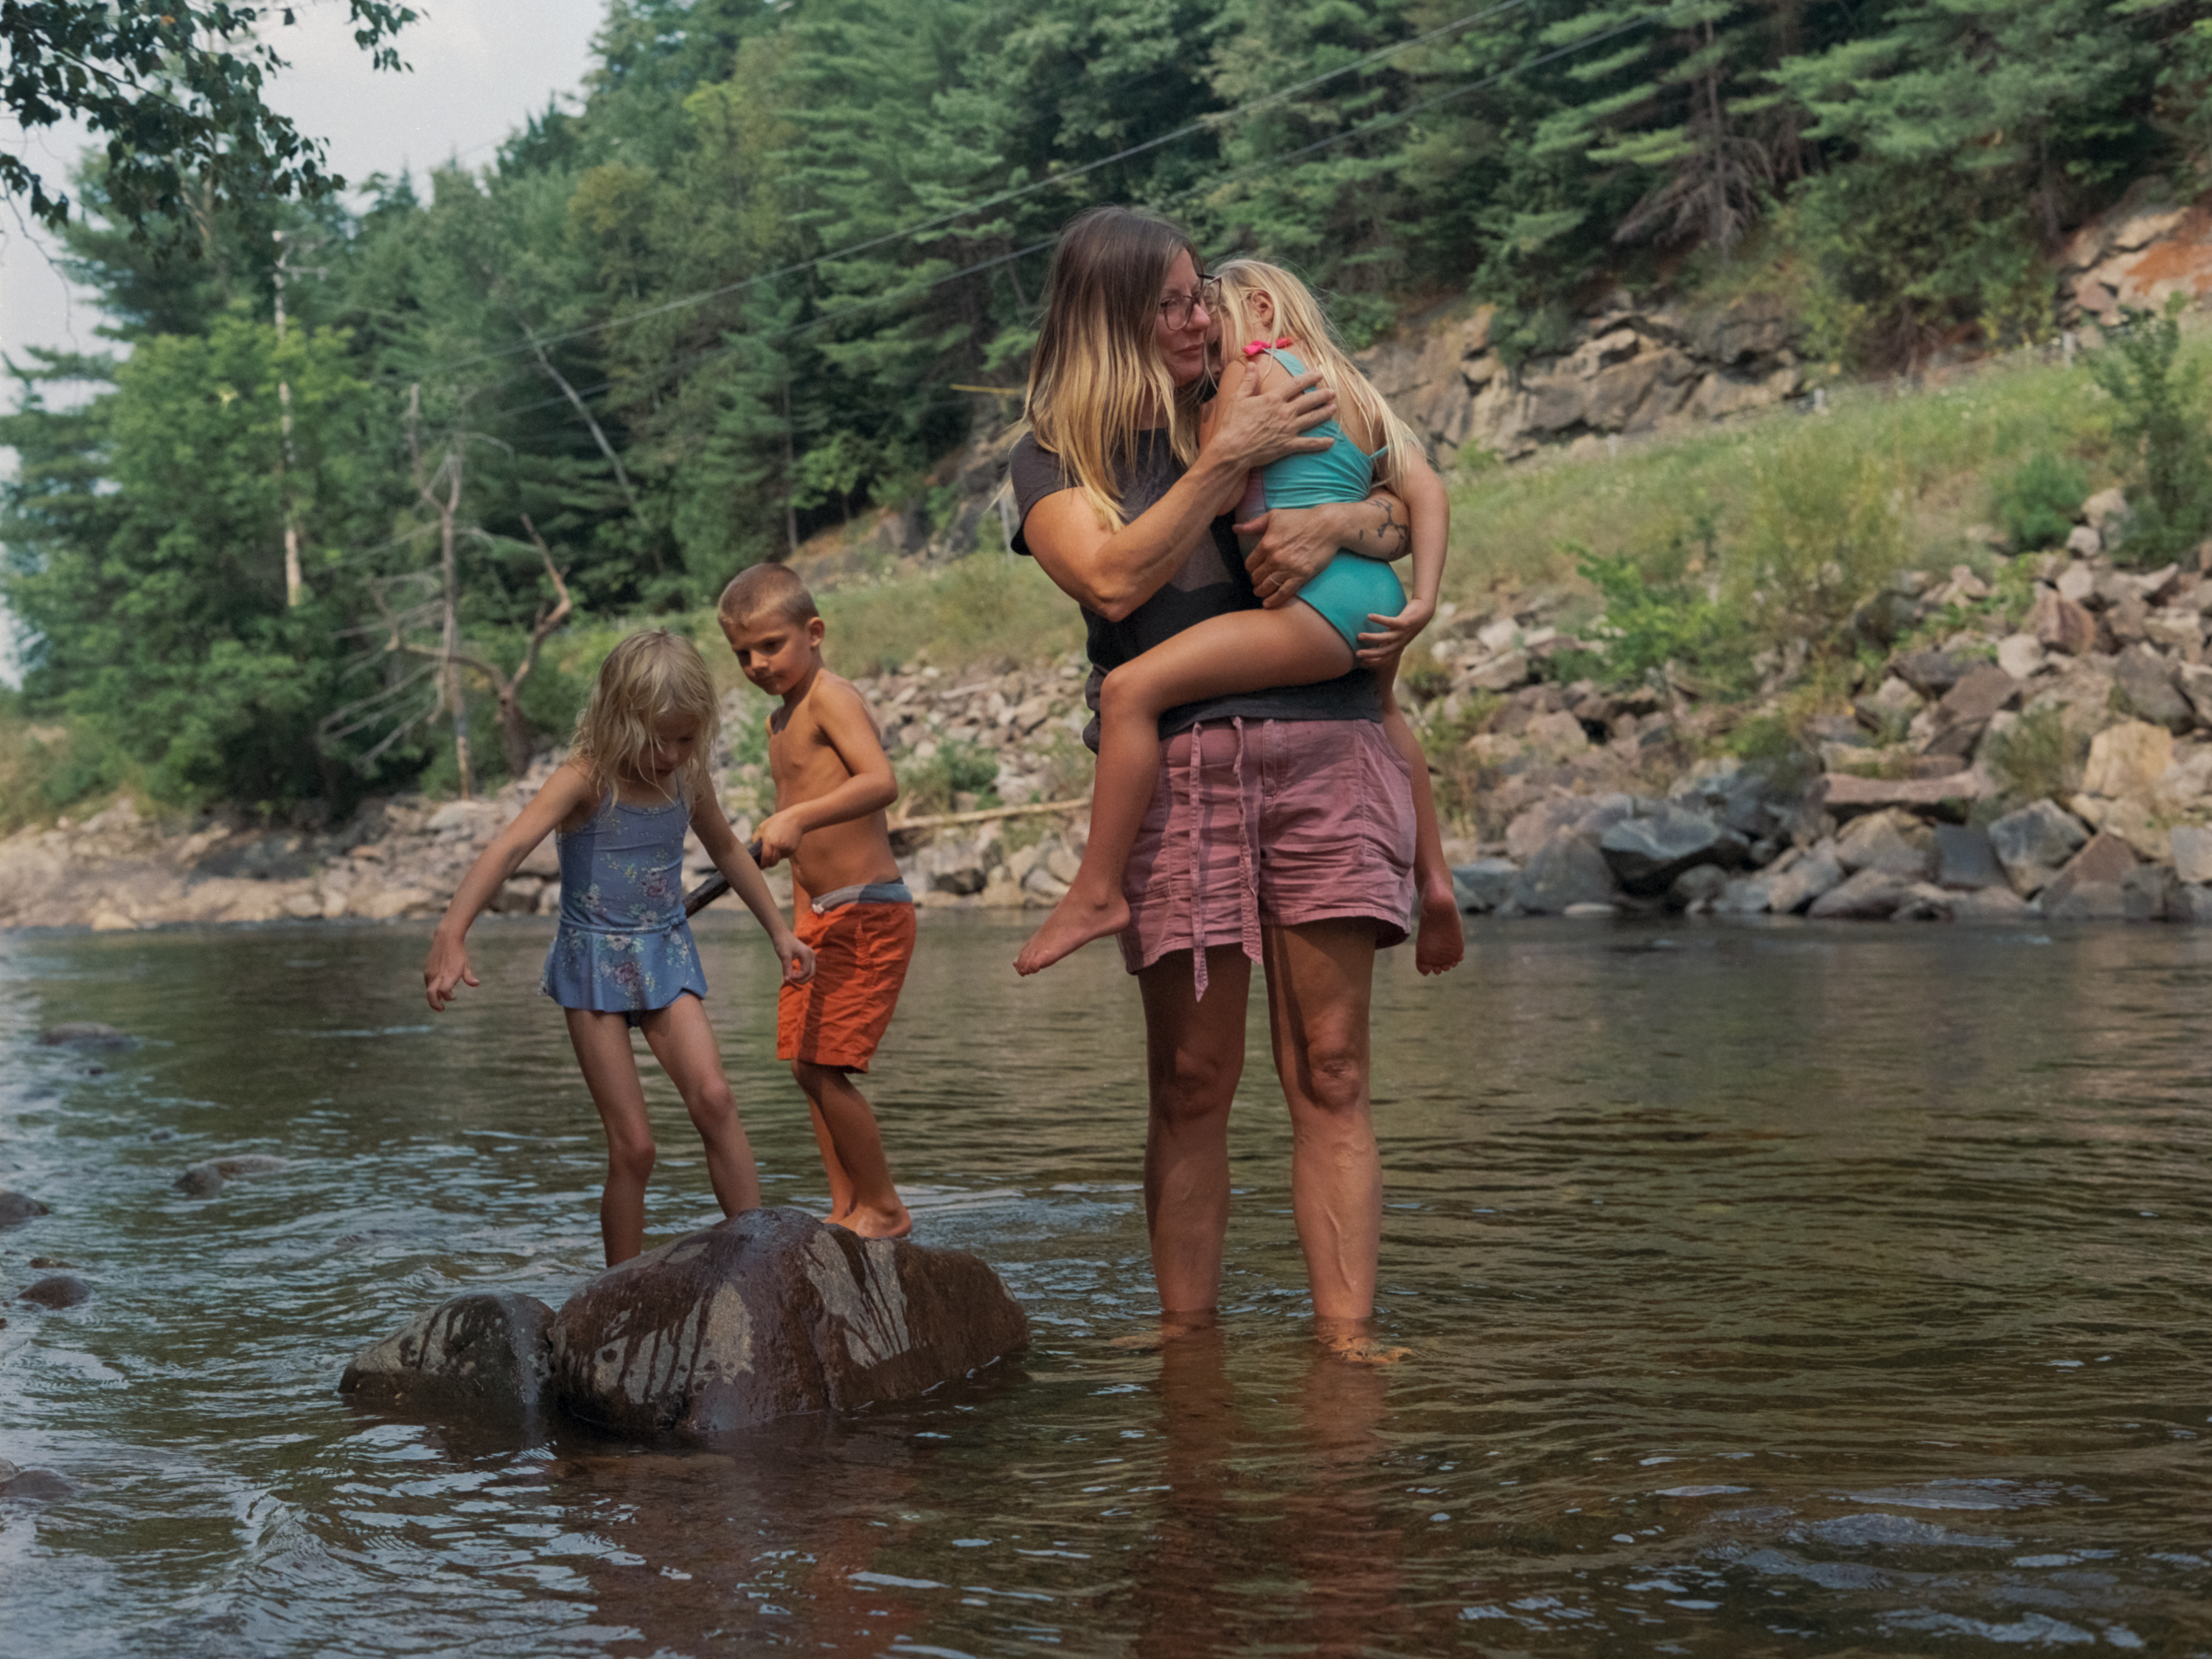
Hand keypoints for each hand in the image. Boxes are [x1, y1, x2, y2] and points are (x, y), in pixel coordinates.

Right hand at [423, 933, 477, 1011]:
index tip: (454, 996)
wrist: (446, 940)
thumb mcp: (466, 965)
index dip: (448, 997)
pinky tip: (439, 989)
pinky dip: (432, 989)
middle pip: (431, 995)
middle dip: (434, 1005)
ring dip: (434, 997)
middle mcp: (438, 975)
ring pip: (429, 990)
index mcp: (449, 974)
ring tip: (441, 1000)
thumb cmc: (458, 954)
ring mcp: (431, 973)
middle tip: (441, 1009)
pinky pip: (428, 984)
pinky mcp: (427, 971)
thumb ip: (469, 977)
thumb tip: (476, 984)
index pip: (444, 991)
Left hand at [754, 810, 802, 867]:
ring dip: (776, 856)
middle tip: (766, 862)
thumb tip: (753, 848)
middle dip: (769, 864)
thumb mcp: (763, 827)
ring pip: (779, 859)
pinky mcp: (792, 850)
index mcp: (769, 841)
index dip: (762, 864)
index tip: (760, 866)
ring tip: (777, 845)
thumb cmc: (777, 821)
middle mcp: (778, 846)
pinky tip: (784, 842)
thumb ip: (756, 838)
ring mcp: (786, 849)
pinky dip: (783, 852)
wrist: (795, 819)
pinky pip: (785, 855)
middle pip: (772, 862)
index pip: (765, 858)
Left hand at [777, 934, 816, 986]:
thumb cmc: (782, 943)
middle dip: (802, 980)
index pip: (806, 972)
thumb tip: (787, 980)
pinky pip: (808, 969)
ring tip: (792, 978)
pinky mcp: (808, 957)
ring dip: (802, 978)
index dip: (797, 977)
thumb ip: (787, 969)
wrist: (781, 934)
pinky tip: (794, 974)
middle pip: (811, 974)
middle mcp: (812, 955)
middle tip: (790, 980)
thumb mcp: (784, 956)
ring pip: (811, 973)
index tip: (788, 977)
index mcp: (807, 954)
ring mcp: (811, 956)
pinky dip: (802, 974)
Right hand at [1204, 353, 1335, 475]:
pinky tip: (1331, 441)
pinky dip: (1321, 443)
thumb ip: (1248, 381)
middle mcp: (1284, 413)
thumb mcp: (1237, 398)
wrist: (1232, 449)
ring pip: (1312, 419)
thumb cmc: (1232, 424)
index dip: (1309, 378)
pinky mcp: (1287, 446)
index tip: (1319, 373)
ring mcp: (1288, 430)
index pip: (1295, 384)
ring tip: (1334, 408)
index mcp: (1273, 399)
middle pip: (1309, 401)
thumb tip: (1251, 364)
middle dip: (1322, 395)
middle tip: (1332, 392)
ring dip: (1325, 413)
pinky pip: (1308, 444)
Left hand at [1236, 503, 1340, 608]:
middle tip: (1258, 581)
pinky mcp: (1301, 576)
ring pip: (1267, 586)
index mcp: (1266, 544)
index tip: (1255, 569)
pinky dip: (1274, 601)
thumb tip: (1235, 528)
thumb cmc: (1300, 518)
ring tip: (1260, 592)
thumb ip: (1253, 524)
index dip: (1251, 568)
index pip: (1250, 564)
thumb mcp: (1274, 516)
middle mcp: (1275, 558)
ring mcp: (1288, 569)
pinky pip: (1284, 593)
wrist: (1328, 526)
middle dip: (1255, 580)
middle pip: (1257, 577)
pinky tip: (1268, 604)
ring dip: (1261, 591)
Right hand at [1354, 594, 1435, 665]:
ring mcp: (1402, 632)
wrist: (1423, 612)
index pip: (1385, 659)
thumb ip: (1387, 639)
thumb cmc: (1406, 623)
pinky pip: (1390, 622)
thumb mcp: (1396, 634)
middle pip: (1384, 652)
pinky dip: (1379, 620)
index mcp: (1397, 646)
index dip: (1374, 662)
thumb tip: (1373, 642)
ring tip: (1359, 636)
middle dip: (1370, 654)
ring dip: (1372, 638)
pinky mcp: (1404, 622)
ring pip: (1386, 638)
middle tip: (1357, 654)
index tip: (1361, 663)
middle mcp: (1400, 642)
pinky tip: (1369, 616)